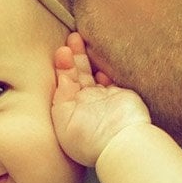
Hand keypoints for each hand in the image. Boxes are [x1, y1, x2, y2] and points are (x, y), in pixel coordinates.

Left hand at [51, 32, 151, 166]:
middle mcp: (85, 104)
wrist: (120, 144)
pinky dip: (105, 68)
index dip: (61, 66)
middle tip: (72, 37)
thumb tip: (63, 78)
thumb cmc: (89, 139)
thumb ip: (61, 97)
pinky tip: (99, 61)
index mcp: (69, 110)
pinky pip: (111, 78)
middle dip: (73, 56)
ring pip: (92, 73)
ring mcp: (102, 99)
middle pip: (77, 75)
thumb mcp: (64, 120)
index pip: (63, 83)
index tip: (62, 52)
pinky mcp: (120, 95)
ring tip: (78, 39)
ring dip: (86, 57)